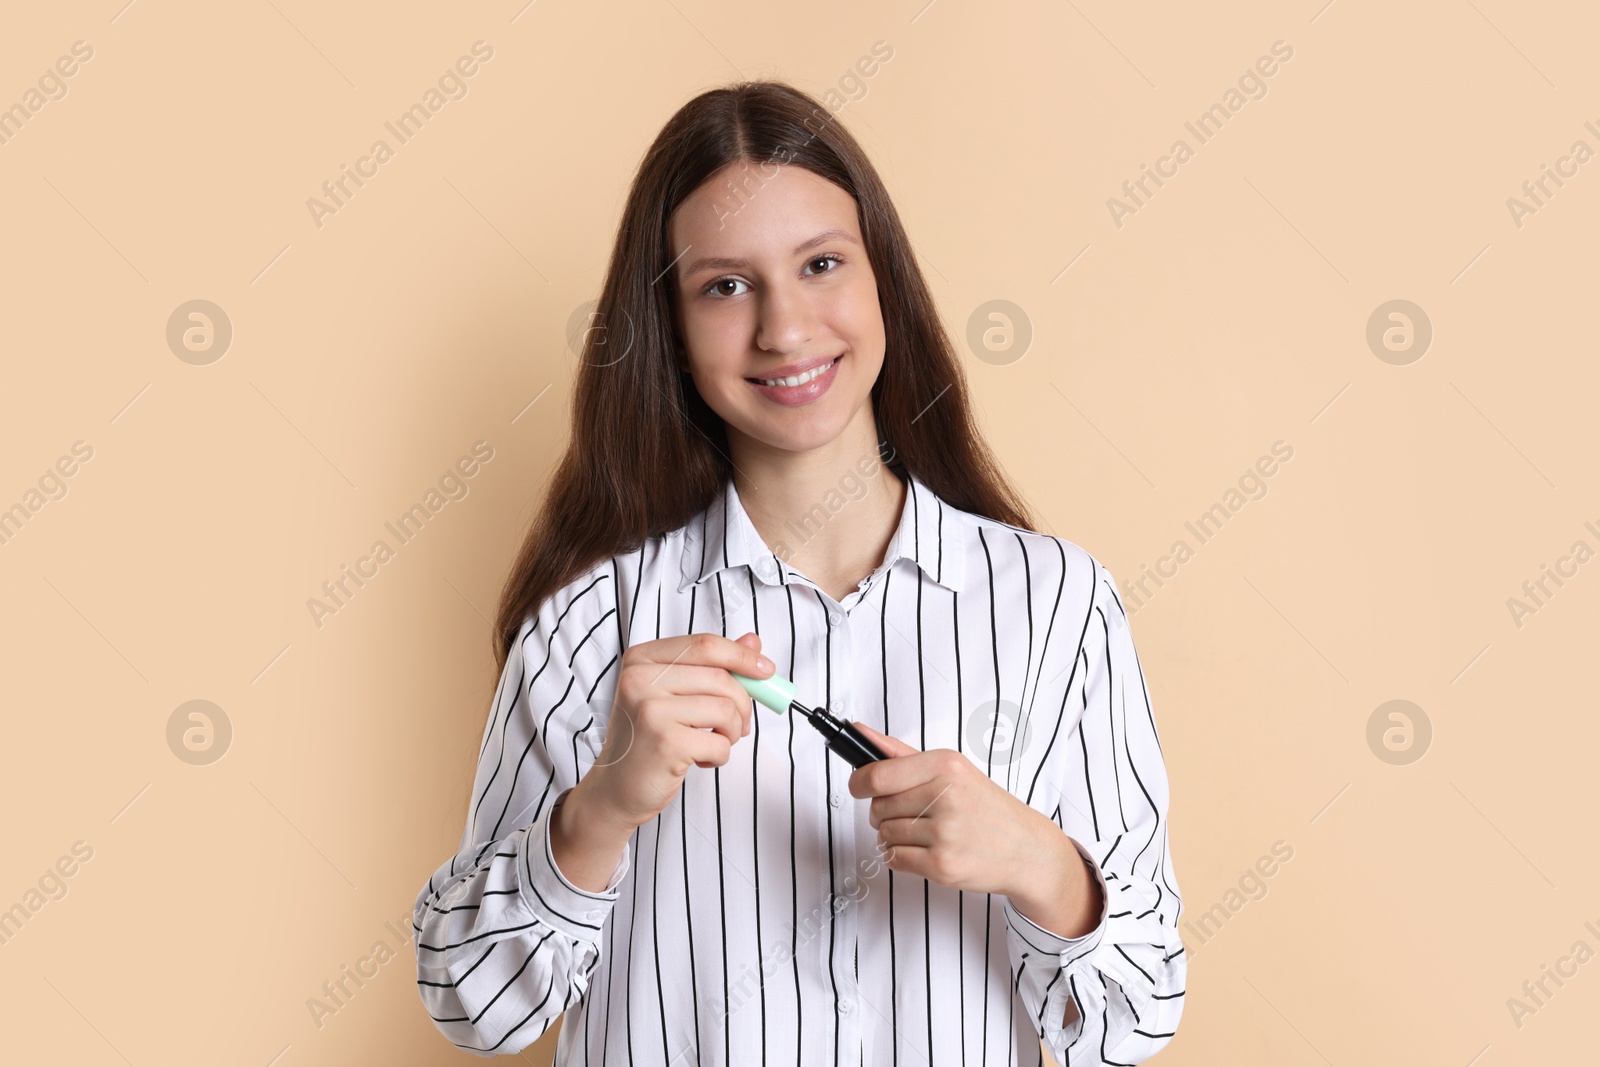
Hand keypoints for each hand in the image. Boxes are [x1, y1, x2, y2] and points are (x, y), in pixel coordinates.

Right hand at [579, 631, 773, 833]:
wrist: (616, 789)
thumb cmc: (647, 740)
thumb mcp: (674, 695)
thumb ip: (712, 666)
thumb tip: (753, 642)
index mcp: (642, 659)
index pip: (705, 645)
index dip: (742, 656)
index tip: (767, 670)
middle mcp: (641, 679)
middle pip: (721, 677)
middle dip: (743, 703)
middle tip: (738, 725)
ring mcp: (650, 710)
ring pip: (726, 709)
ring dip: (732, 733)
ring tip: (714, 743)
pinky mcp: (665, 743)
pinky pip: (720, 743)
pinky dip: (720, 756)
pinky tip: (699, 760)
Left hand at [847, 722, 1051, 896]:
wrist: (1027, 848)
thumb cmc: (985, 807)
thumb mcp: (951, 770)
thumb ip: (901, 753)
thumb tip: (860, 733)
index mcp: (945, 765)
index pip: (878, 775)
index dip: (859, 783)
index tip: (859, 787)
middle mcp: (945, 796)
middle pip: (878, 807)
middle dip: (884, 813)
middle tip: (911, 814)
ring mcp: (944, 833)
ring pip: (884, 834)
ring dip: (894, 837)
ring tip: (924, 834)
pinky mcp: (942, 864)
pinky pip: (894, 859)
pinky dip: (900, 857)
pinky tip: (924, 850)